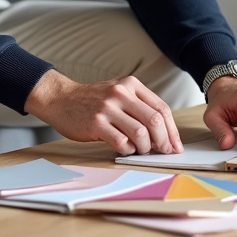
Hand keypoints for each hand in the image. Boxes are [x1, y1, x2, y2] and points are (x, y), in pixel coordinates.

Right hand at [24, 70, 183, 155]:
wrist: (61, 99)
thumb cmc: (92, 101)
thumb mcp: (118, 94)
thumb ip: (139, 108)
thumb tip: (164, 135)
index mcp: (131, 85)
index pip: (161, 108)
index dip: (172, 130)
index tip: (175, 145)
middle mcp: (121, 93)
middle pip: (155, 121)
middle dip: (164, 141)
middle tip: (163, 152)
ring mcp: (108, 108)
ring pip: (141, 133)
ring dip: (144, 148)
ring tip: (139, 150)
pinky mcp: (96, 123)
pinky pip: (121, 142)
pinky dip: (128, 150)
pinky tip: (124, 148)